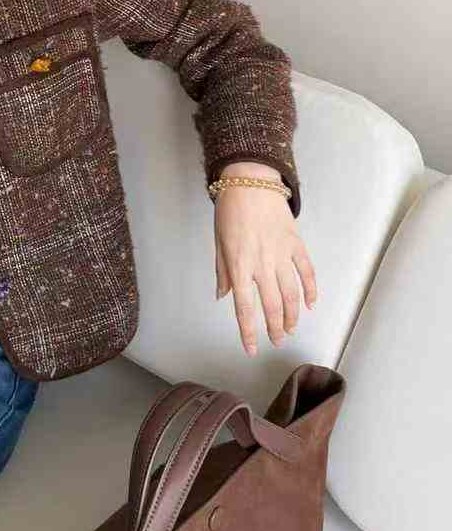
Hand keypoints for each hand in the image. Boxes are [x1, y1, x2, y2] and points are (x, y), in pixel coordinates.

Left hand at [212, 163, 317, 355]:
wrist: (250, 181)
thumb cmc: (229, 211)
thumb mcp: (219, 242)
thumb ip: (223, 271)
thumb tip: (224, 296)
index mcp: (239, 265)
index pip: (244, 307)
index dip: (249, 331)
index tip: (253, 348)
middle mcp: (262, 264)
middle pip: (273, 306)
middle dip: (275, 328)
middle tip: (277, 340)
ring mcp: (281, 254)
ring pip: (292, 294)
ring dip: (292, 315)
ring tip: (291, 328)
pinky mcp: (296, 244)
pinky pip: (307, 272)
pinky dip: (310, 290)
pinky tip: (310, 304)